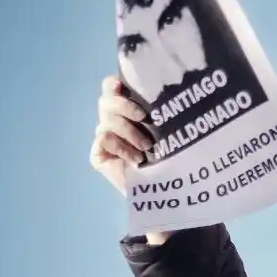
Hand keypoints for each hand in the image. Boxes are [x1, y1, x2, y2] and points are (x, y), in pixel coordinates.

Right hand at [90, 76, 169, 244]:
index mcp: (129, 110)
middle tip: (145, 117)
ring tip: (147, 146)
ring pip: (106, 119)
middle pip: (106, 100)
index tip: (123, 86)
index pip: (112, 87)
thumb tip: (178, 88)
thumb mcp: (172, 130)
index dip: (114, 84)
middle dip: (124, 105)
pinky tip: (136, 159)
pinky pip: (103, 139)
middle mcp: (114, 120)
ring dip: (129, 130)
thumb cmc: (176, 158)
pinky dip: (122, 147)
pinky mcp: (99, 154)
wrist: (169, 192)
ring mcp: (104, 137)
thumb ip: (164, 110)